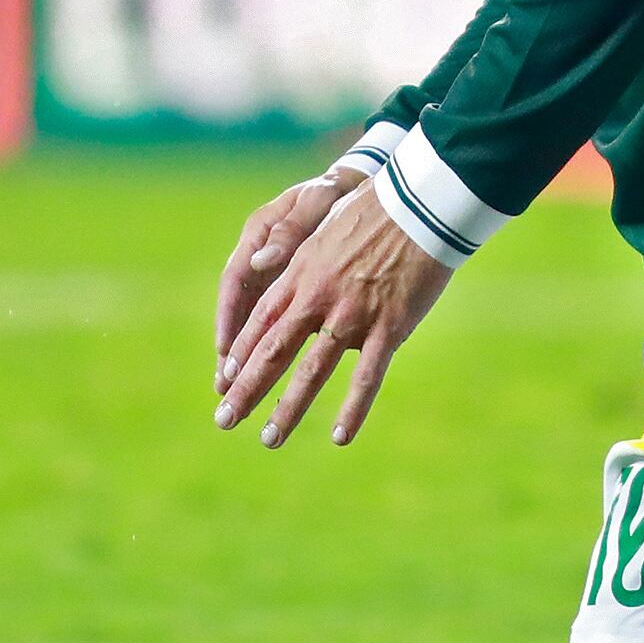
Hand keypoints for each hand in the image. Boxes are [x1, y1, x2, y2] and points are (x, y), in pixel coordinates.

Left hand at [213, 172, 452, 448]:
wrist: (419, 203)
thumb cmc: (374, 209)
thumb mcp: (323, 228)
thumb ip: (295, 256)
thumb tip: (262, 267)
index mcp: (302, 273)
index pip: (261, 321)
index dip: (242, 352)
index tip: (225, 378)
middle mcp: (318, 297)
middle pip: (273, 351)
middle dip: (246, 389)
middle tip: (224, 419)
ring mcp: (352, 314)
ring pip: (311, 371)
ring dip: (288, 409)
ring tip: (269, 439)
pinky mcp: (388, 326)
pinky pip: (366, 376)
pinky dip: (352, 409)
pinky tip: (339, 436)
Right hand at [215, 163, 358, 372]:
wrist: (360, 186)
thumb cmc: (336, 192)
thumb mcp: (316, 201)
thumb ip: (291, 229)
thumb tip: (260, 262)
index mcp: (260, 235)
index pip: (235, 282)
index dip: (228, 319)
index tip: (225, 353)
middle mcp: (263, 259)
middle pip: (243, 313)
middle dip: (233, 354)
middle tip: (224, 392)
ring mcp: (281, 275)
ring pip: (262, 324)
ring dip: (251, 360)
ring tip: (240, 397)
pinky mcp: (303, 286)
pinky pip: (288, 323)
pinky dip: (283, 351)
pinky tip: (283, 383)